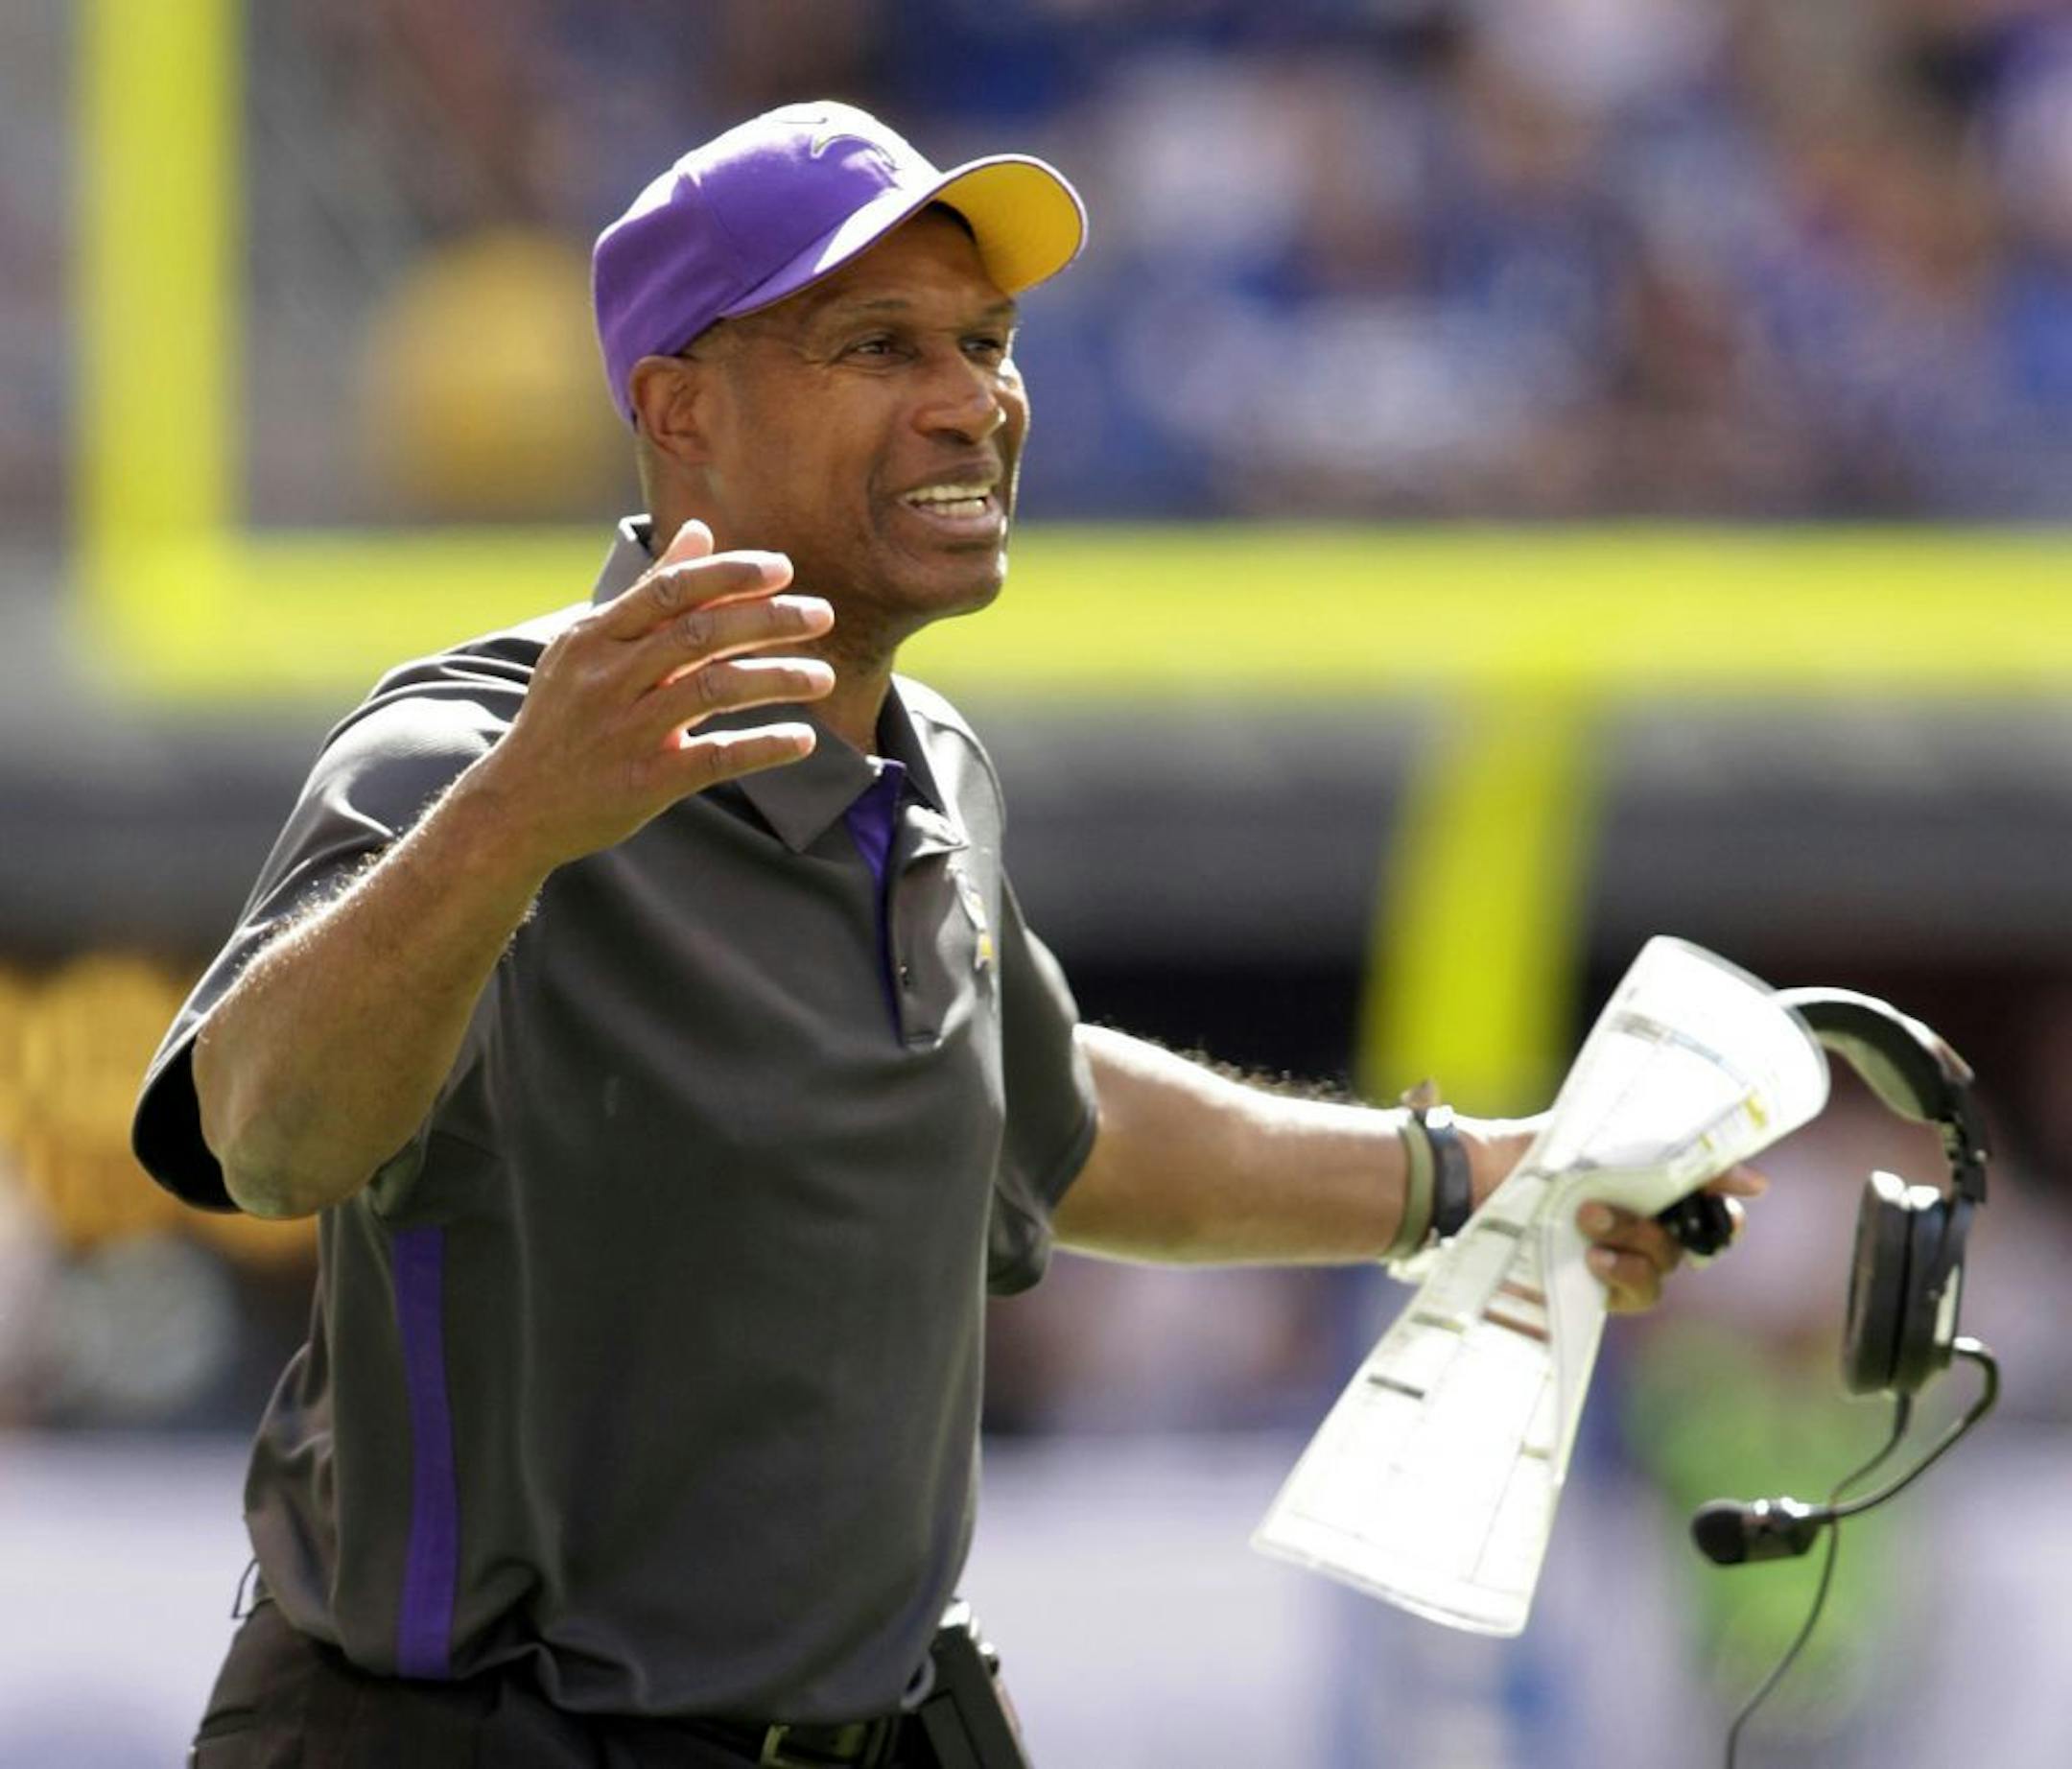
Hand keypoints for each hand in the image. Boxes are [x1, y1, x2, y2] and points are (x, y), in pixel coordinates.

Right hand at [469, 520, 835, 874]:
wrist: (516, 805)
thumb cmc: (565, 716)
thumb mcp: (591, 646)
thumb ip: (651, 590)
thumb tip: (701, 531)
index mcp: (596, 637)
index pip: (671, 590)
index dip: (730, 575)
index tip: (783, 569)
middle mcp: (608, 678)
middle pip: (700, 634)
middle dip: (769, 619)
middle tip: (822, 614)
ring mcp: (626, 731)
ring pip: (714, 690)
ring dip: (778, 679)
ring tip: (823, 677)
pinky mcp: (644, 783)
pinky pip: (715, 758)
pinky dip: (763, 746)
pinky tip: (802, 740)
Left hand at [1457, 1116, 1767, 1313]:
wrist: (1478, 1179)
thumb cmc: (1539, 1153)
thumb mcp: (1602, 1141)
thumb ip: (1672, 1154)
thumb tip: (1758, 1184)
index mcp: (1653, 1188)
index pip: (1714, 1212)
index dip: (1725, 1217)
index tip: (1720, 1212)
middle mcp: (1644, 1226)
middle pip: (1688, 1242)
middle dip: (1652, 1224)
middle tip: (1598, 1207)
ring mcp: (1621, 1258)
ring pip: (1661, 1267)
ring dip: (1632, 1246)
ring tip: (1586, 1226)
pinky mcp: (1597, 1287)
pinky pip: (1636, 1294)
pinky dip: (1622, 1276)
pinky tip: (1593, 1261)